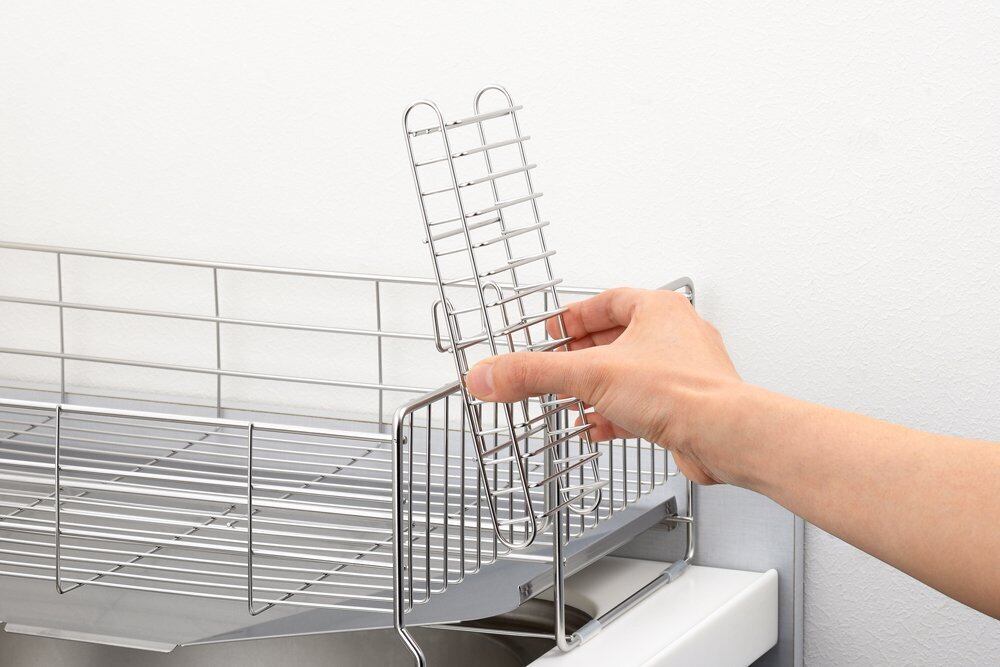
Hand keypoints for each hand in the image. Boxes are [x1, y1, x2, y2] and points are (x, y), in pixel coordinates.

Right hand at [465, 287, 743, 484]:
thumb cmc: (683, 391)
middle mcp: (675, 337)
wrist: (725, 435)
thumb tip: (489, 374)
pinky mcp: (686, 407)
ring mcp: (683, 373)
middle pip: (617, 339)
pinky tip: (597, 427)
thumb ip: (533, 375)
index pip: (608, 301)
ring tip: (570, 398)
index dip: (575, 315)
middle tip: (554, 365)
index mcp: (658, 310)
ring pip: (630, 374)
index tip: (552, 329)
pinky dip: (615, 414)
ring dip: (597, 387)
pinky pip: (643, 404)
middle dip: (581, 356)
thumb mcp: (590, 375)